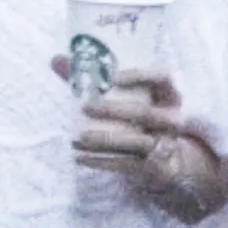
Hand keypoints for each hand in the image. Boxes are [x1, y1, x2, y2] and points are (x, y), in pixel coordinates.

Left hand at [57, 61, 227, 222]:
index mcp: (168, 95)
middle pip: (144, 112)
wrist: (171, 161)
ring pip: (134, 141)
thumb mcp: (130, 98)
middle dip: (114, 110)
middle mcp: (170, 119)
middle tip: (85, 106)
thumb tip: (56, 60)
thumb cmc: (142, 120)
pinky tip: (79, 157)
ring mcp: (164, 144)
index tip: (111, 76)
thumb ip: (93, 79)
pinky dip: (101, 161)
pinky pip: (125, 164)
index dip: (139, 75)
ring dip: (103, 140)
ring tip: (78, 139)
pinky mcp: (153, 168)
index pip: (161, 78)